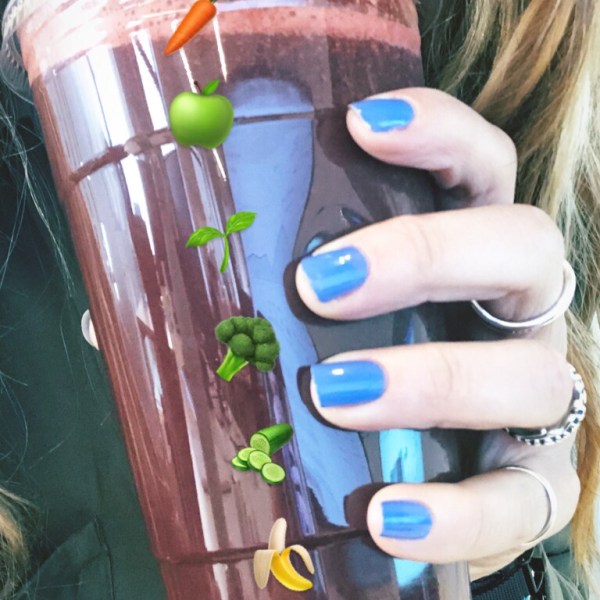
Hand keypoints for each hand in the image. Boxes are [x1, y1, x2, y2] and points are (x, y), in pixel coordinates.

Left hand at [294, 88, 579, 579]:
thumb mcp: (315, 322)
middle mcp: (516, 314)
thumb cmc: (354, 374)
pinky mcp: (536, 482)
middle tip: (320, 283)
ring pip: (527, 376)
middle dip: (427, 254)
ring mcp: (536, 397)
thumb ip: (259, 298)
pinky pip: (519, 499)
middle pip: (522, 248)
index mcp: (468, 256)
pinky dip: (458, 514)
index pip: (481, 168)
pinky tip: (387, 516)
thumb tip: (140, 294)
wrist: (408, 476)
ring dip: (431, 381)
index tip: (363, 124)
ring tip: (336, 394)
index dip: (439, 135)